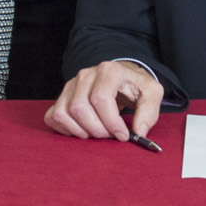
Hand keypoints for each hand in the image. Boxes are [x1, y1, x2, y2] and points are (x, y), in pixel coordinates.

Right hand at [46, 60, 164, 141]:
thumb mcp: (152, 93)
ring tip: (98, 133)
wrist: (122, 78)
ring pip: (64, 113)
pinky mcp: (62, 96)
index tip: (123, 135)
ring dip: (81, 131)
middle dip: (97, 129)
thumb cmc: (136, 86)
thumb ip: (149, 112)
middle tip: (111, 135)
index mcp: (108, 71)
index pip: (100, 98)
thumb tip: (138, 132)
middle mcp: (85, 75)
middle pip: (79, 108)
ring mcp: (70, 85)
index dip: (111, 122)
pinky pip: (53, 116)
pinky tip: (82, 131)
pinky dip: (65, 129)